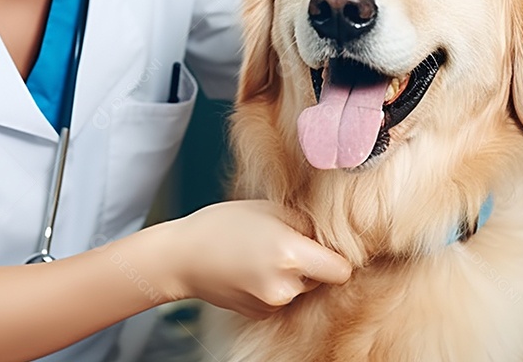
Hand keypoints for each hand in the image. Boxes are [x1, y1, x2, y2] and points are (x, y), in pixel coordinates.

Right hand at [161, 200, 351, 318]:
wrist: (181, 257)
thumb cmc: (222, 225)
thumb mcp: (269, 209)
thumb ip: (305, 224)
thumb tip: (330, 236)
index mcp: (290, 255)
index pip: (342, 270)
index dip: (337, 257)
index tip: (326, 245)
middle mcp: (285, 286)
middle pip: (322, 279)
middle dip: (312, 262)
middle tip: (284, 240)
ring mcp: (271, 304)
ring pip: (302, 288)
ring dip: (293, 274)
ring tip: (263, 253)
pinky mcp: (259, 314)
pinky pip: (282, 298)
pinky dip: (275, 286)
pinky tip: (252, 269)